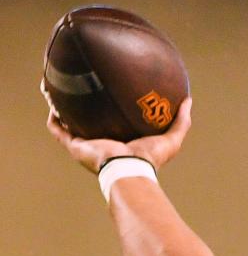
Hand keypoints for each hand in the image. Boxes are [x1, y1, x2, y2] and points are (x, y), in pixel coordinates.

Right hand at [45, 97, 192, 173]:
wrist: (130, 169)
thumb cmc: (150, 158)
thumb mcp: (171, 138)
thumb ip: (182, 121)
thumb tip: (188, 100)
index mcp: (122, 142)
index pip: (115, 125)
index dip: (112, 110)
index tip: (112, 93)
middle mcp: (102, 144)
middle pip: (90, 123)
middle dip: (84, 107)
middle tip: (82, 86)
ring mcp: (87, 145)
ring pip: (69, 124)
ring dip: (62, 108)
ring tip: (59, 89)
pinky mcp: (76, 146)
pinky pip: (58, 130)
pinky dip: (54, 116)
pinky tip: (52, 100)